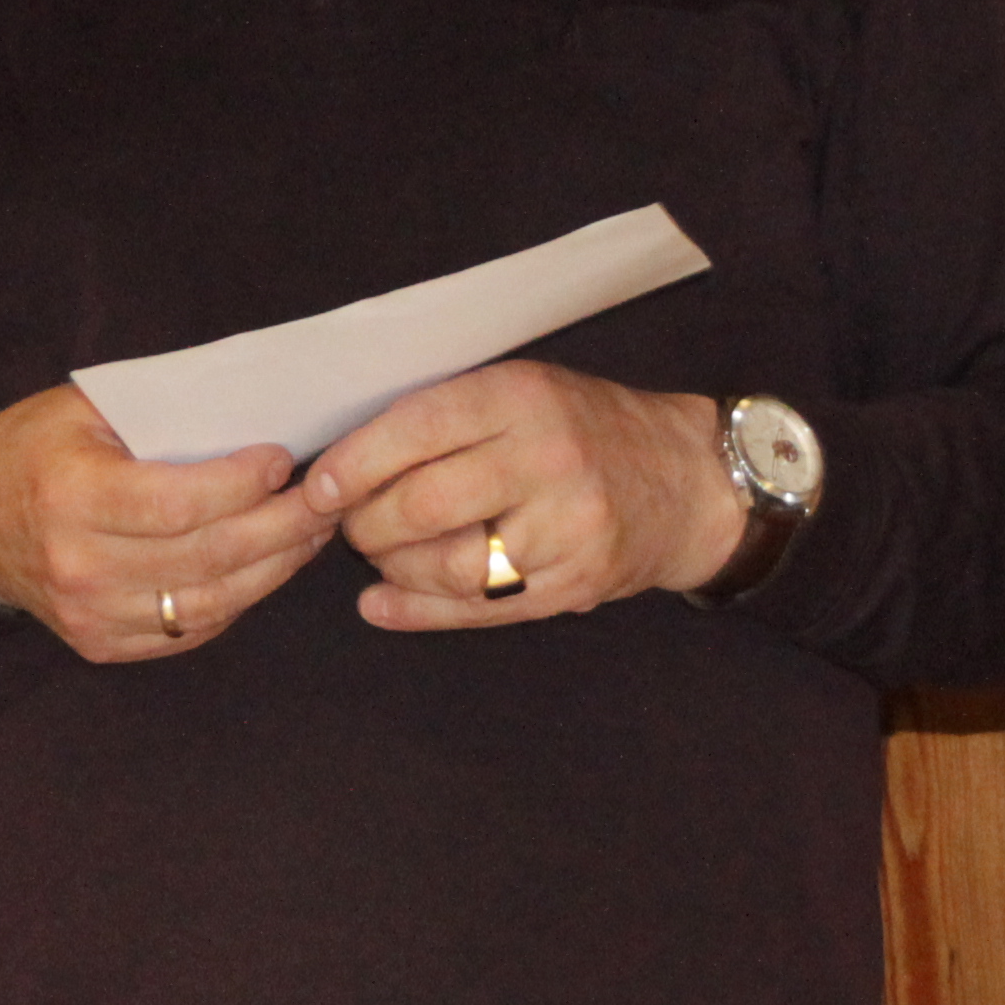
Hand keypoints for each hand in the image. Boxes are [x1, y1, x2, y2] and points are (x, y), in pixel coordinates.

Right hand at [0, 382, 329, 660]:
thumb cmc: (33, 449)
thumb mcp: (81, 409)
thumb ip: (159, 416)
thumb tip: (255, 415)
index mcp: (71, 495)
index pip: (177, 503)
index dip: (241, 487)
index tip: (283, 460)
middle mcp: (79, 565)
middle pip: (206, 557)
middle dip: (281, 528)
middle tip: (325, 499)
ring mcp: (90, 615)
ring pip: (210, 604)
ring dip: (274, 569)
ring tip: (310, 534)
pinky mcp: (101, 644)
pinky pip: (190, 631)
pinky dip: (238, 600)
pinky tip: (267, 568)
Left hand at [303, 362, 749, 630]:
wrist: (685, 480)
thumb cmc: (582, 428)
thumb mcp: (522, 391)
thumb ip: (444, 417)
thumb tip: (342, 462)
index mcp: (524, 397)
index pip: (417, 429)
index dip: (355, 464)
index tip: (318, 487)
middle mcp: (548, 460)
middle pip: (423, 506)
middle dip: (366, 523)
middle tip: (350, 524)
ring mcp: (566, 529)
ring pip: (446, 567)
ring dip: (393, 568)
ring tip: (383, 553)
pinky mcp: (573, 586)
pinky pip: (478, 611)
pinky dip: (418, 613)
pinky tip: (383, 604)